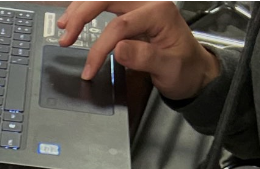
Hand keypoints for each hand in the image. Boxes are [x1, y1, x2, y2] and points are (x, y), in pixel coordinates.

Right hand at [58, 1, 220, 99]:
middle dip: (83, 14)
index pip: (121, 25)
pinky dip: (88, 9)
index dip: (101, 47)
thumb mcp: (168, 69)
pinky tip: (74, 18)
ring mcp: (140, 5)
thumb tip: (118, 48)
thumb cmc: (185, 70)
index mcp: (160, 13)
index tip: (89, 69)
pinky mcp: (133, 12)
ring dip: (81, 7)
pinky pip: (107, 3)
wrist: (194, 71)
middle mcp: (149, 3)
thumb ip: (144, 57)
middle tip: (66, 35)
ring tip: (64, 25)